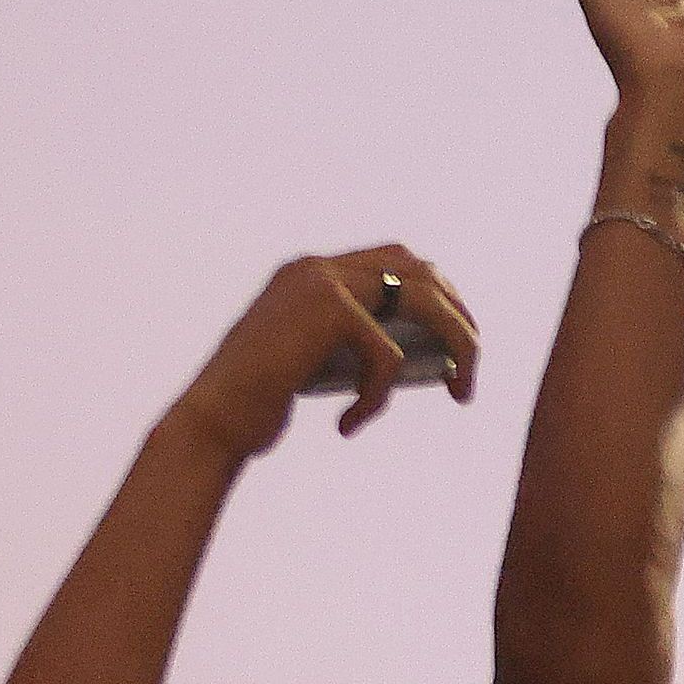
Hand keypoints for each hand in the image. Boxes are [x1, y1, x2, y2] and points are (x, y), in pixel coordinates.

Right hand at [165, 247, 479, 459]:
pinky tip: (349, 423)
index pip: (397, 260)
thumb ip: (365, 344)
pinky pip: (389, 354)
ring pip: (422, 300)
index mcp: (313, 273)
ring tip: (461, 391)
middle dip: (460, 317)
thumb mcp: (325, 363)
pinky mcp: (326, 310)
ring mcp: (321, 281)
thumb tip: (440, 355)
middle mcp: (318, 266)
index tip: (460, 338)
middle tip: (471, 370)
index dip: (440, 294)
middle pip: (421, 271)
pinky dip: (380, 394)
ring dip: (456, 344)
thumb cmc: (264, 401)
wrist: (212, 419)